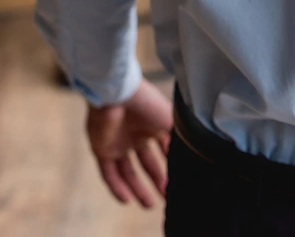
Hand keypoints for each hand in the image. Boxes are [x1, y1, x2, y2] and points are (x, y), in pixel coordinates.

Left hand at [87, 79, 172, 207]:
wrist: (120, 94)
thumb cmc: (147, 103)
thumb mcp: (171, 121)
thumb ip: (178, 139)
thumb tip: (186, 157)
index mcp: (152, 127)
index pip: (163, 151)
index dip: (170, 166)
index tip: (178, 180)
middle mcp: (135, 136)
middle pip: (146, 164)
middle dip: (156, 180)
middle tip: (166, 197)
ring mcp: (118, 144)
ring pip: (128, 172)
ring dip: (137, 188)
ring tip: (149, 204)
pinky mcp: (101, 150)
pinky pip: (108, 173)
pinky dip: (117, 187)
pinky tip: (127, 199)